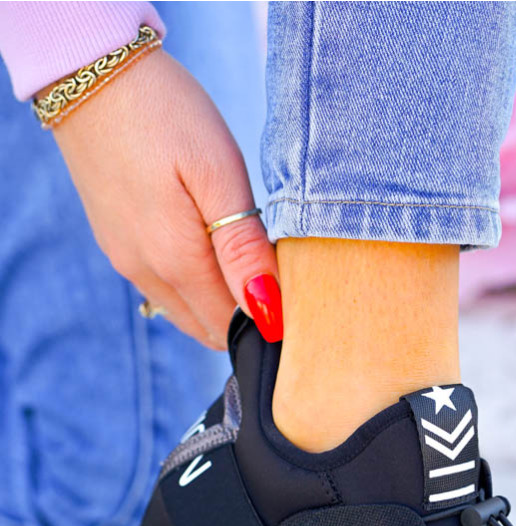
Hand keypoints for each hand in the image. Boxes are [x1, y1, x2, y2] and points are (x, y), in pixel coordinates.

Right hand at [52, 49, 280, 348]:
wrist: (89, 73)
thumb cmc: (166, 114)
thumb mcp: (218, 174)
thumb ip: (242, 249)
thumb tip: (268, 313)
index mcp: (177, 262)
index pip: (234, 328)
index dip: (268, 318)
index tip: (291, 288)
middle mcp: (147, 275)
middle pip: (211, 329)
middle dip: (246, 316)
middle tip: (273, 269)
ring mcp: (127, 263)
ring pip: (187, 313)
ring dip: (220, 301)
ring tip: (244, 253)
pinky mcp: (118, 246)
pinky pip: (165, 289)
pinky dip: (194, 284)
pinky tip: (209, 244)